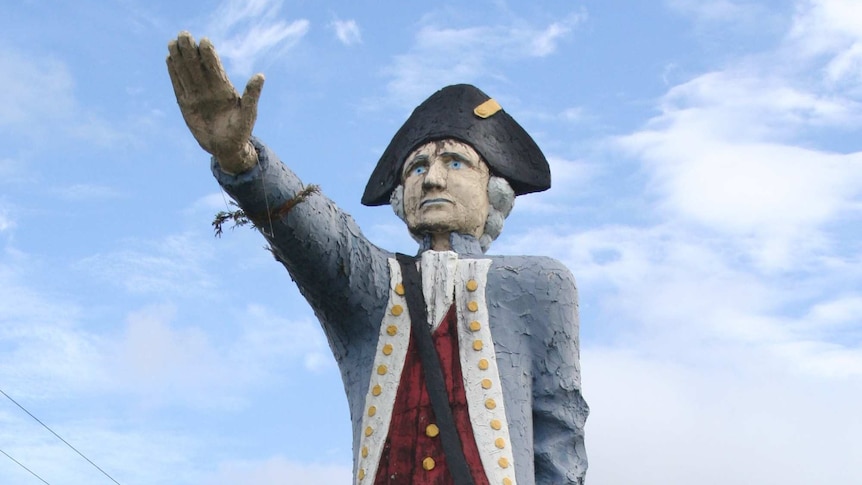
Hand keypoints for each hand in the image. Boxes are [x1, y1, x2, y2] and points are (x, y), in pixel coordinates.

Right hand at [166, 31, 262, 173]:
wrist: (227, 148)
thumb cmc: (241, 130)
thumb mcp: (249, 113)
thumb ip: (252, 95)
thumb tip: (260, 75)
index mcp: (225, 88)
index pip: (215, 67)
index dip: (210, 54)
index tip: (205, 41)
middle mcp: (209, 89)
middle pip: (198, 65)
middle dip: (191, 50)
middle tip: (184, 34)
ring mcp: (197, 95)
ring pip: (186, 73)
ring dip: (180, 57)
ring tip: (173, 42)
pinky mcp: (186, 104)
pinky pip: (178, 86)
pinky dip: (174, 73)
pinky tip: (169, 59)